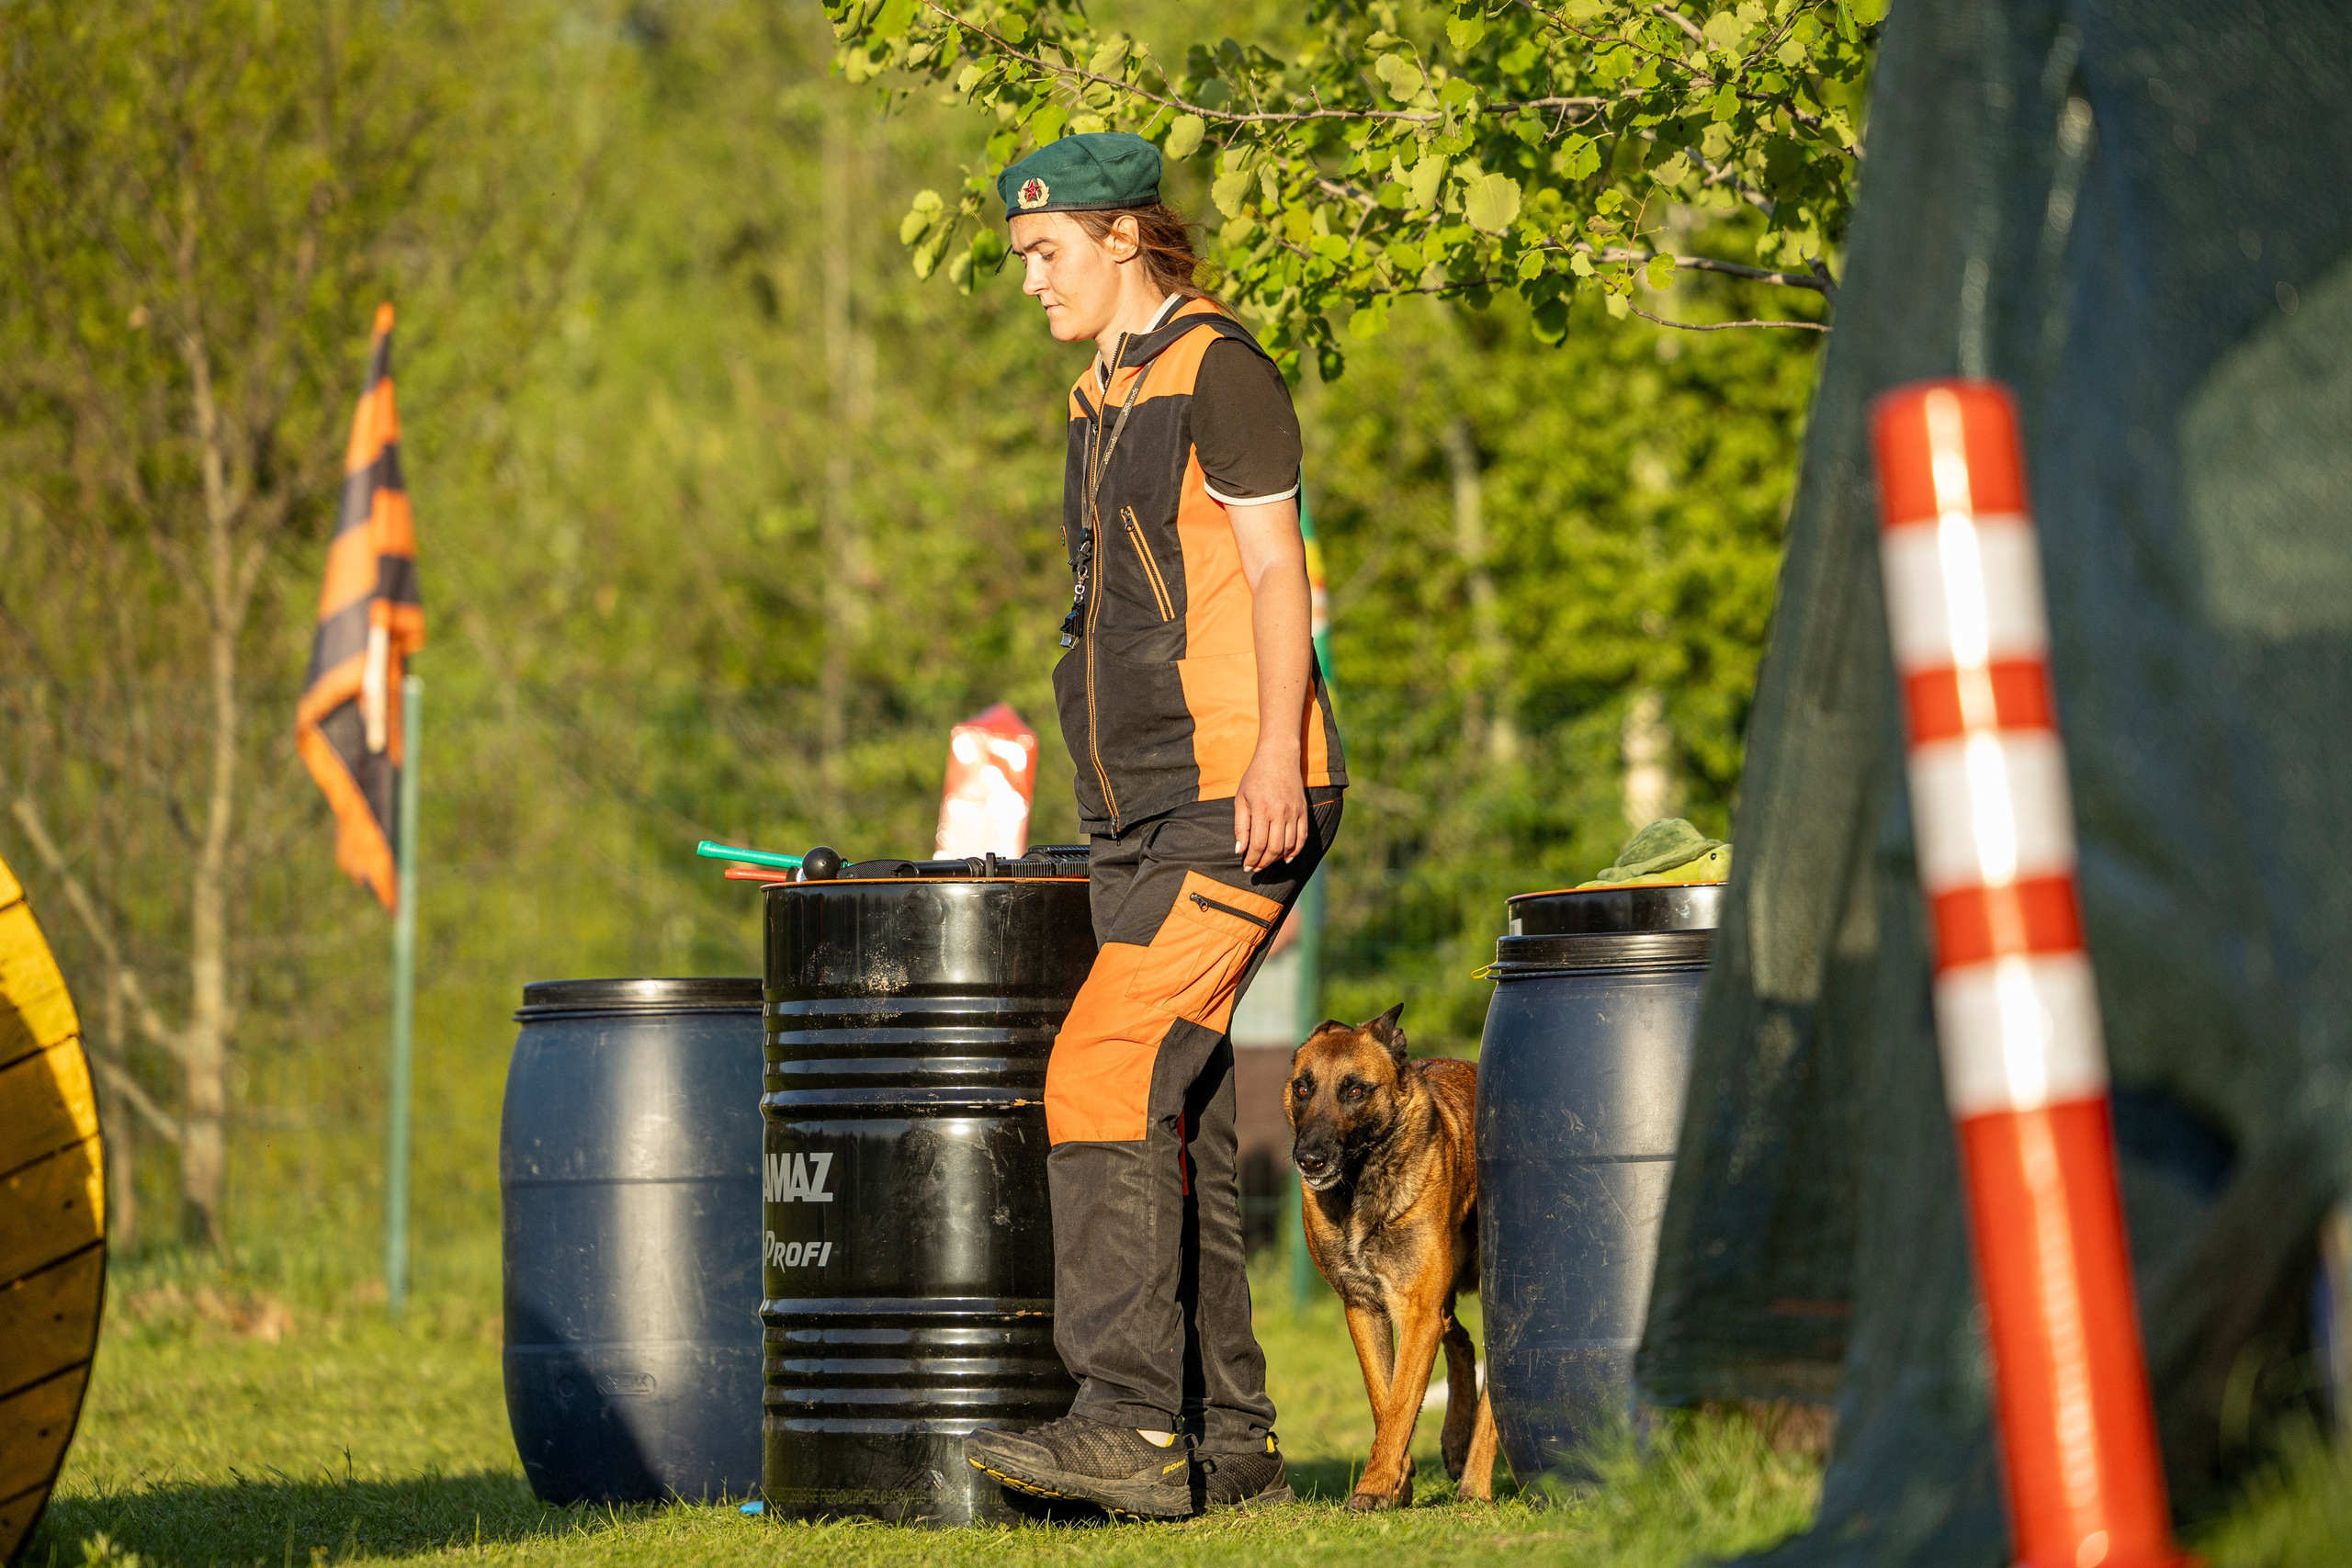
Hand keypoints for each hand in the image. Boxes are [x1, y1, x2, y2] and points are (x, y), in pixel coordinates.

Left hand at [1233, 749, 1307, 871]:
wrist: (1278, 757)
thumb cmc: (1255, 777)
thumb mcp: (1241, 799)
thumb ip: (1240, 826)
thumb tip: (1240, 850)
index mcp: (1262, 809)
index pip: (1257, 844)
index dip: (1251, 859)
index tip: (1246, 867)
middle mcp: (1280, 813)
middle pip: (1274, 848)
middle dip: (1263, 862)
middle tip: (1255, 868)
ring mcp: (1294, 812)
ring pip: (1289, 845)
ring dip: (1277, 858)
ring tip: (1267, 862)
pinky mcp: (1303, 811)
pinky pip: (1302, 836)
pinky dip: (1296, 850)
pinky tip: (1287, 858)